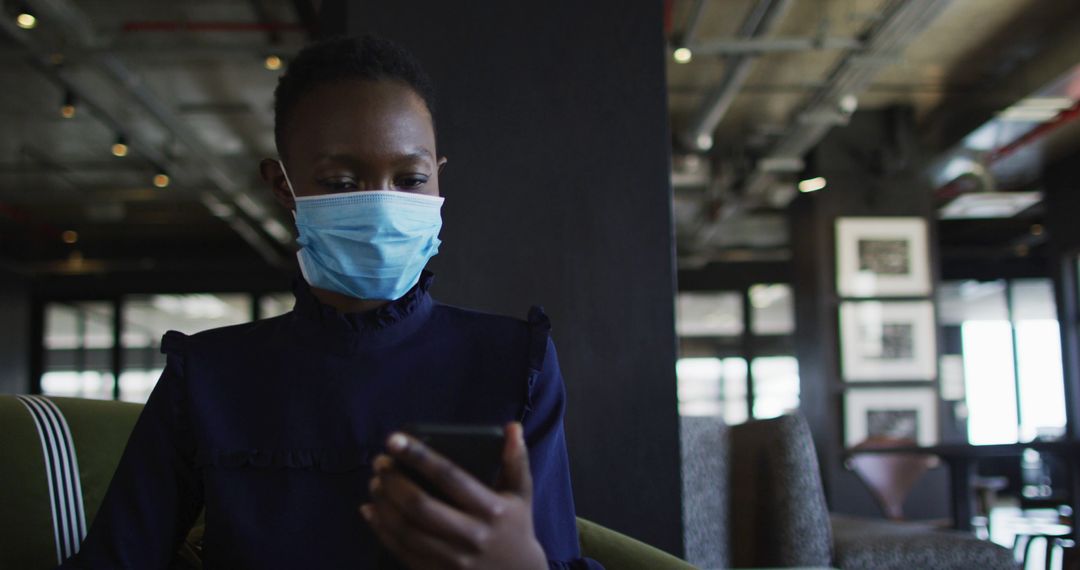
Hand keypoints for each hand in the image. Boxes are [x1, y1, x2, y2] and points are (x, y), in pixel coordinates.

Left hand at [360, 422, 547, 569]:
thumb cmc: (515, 527)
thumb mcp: (522, 494)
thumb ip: (516, 460)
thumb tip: (512, 427)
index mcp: (491, 510)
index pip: (450, 477)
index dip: (419, 456)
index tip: (394, 440)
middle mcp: (472, 536)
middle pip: (420, 505)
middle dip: (393, 480)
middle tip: (380, 463)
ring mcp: (453, 559)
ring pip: (406, 530)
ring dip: (384, 503)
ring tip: (375, 483)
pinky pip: (402, 551)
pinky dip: (381, 529)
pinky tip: (371, 510)